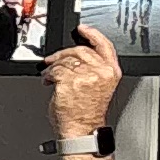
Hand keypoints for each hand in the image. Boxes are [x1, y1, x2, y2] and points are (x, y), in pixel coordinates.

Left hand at [45, 22, 122, 144]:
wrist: (82, 130)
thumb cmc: (87, 112)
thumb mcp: (99, 87)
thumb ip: (94, 69)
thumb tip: (76, 57)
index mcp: (111, 71)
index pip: (104, 45)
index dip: (92, 34)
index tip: (82, 29)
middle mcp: (101, 72)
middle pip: (80, 50)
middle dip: (63, 54)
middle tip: (53, 60)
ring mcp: (85, 76)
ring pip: (65, 60)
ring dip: (53, 67)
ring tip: (50, 76)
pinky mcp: (70, 81)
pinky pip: (54, 70)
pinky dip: (48, 75)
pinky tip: (48, 82)